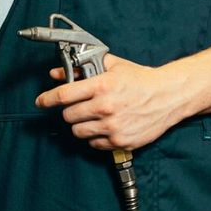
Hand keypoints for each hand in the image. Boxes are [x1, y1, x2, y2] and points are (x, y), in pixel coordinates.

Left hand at [34, 55, 187, 150]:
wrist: (168, 96)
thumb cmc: (142, 80)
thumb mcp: (114, 67)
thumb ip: (83, 68)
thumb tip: (57, 72)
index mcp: (101, 86)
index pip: (63, 95)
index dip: (47, 98)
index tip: (41, 101)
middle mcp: (105, 107)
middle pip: (68, 116)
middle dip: (70, 111)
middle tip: (79, 107)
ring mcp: (112, 127)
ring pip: (78, 132)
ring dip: (81, 125)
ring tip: (93, 117)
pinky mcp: (119, 141)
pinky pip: (94, 144)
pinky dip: (96, 137)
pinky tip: (105, 126)